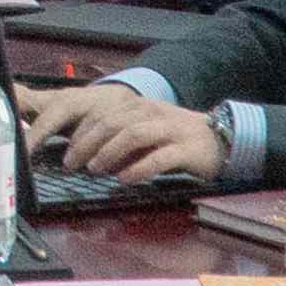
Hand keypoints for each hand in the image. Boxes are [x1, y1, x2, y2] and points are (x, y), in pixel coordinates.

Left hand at [20, 82, 221, 181]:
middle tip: (71, 163)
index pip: (102, 114)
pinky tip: (124, 179)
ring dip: (109, 152)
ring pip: (133, 135)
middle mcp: (152, 112)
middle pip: (112, 122)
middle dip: (87, 143)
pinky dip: (139, 168)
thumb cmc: (175, 137)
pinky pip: (159, 158)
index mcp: (139, 106)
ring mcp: (171, 129)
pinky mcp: (187, 149)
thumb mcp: (146, 130)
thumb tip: (86, 155)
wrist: (221, 139)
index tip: (65, 152)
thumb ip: (120, 136)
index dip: (80, 133)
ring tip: (94, 169)